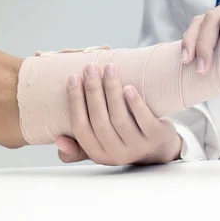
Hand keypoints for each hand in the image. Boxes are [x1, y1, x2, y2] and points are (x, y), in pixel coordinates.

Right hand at [55, 63, 181, 165]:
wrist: (161, 149)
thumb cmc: (126, 141)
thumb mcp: (102, 147)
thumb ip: (79, 147)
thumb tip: (58, 139)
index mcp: (98, 154)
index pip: (80, 127)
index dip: (75, 101)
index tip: (73, 77)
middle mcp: (116, 153)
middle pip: (99, 120)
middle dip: (92, 91)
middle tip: (90, 67)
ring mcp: (137, 146)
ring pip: (119, 118)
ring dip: (112, 90)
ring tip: (109, 68)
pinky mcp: (156, 137)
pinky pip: (144, 120)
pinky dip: (135, 103)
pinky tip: (129, 87)